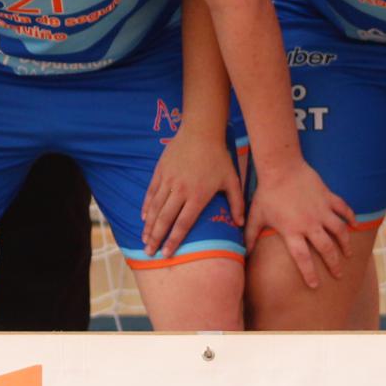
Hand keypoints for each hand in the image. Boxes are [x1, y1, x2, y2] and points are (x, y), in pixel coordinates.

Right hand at [141, 124, 244, 259]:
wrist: (201, 131)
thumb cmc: (218, 157)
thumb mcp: (232, 180)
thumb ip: (236, 203)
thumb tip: (241, 224)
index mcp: (197, 195)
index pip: (183, 224)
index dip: (174, 240)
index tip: (167, 254)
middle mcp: (180, 190)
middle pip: (165, 219)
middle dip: (156, 238)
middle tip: (149, 252)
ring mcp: (168, 180)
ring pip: (155, 208)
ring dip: (148, 225)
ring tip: (144, 239)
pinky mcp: (160, 171)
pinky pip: (150, 193)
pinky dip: (146, 206)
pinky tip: (143, 218)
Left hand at [245, 165, 354, 290]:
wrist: (281, 167)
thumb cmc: (267, 192)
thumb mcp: (256, 216)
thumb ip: (250, 235)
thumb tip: (244, 252)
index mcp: (292, 230)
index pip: (302, 258)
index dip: (309, 274)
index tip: (315, 285)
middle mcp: (310, 223)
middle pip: (326, 249)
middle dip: (334, 264)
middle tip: (338, 275)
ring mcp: (321, 210)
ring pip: (339, 231)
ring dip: (346, 244)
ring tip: (348, 254)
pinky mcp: (328, 197)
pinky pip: (344, 209)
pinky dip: (351, 217)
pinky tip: (355, 225)